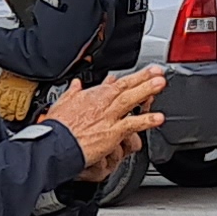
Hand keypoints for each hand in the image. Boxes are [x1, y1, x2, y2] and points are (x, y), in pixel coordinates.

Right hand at [46, 67, 170, 174]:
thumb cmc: (57, 127)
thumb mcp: (62, 103)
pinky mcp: (112, 132)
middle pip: (126, 87)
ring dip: (147, 90)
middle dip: (143, 78)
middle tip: (158, 72)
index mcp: (91, 96)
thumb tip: (76, 84)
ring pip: (131, 100)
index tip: (142, 73)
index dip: (131, 77)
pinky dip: (146, 121)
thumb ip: (72, 92)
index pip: (115, 84)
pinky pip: (132, 125)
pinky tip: (158, 118)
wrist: (55, 144)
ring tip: (160, 84)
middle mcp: (102, 103)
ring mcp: (109, 117)